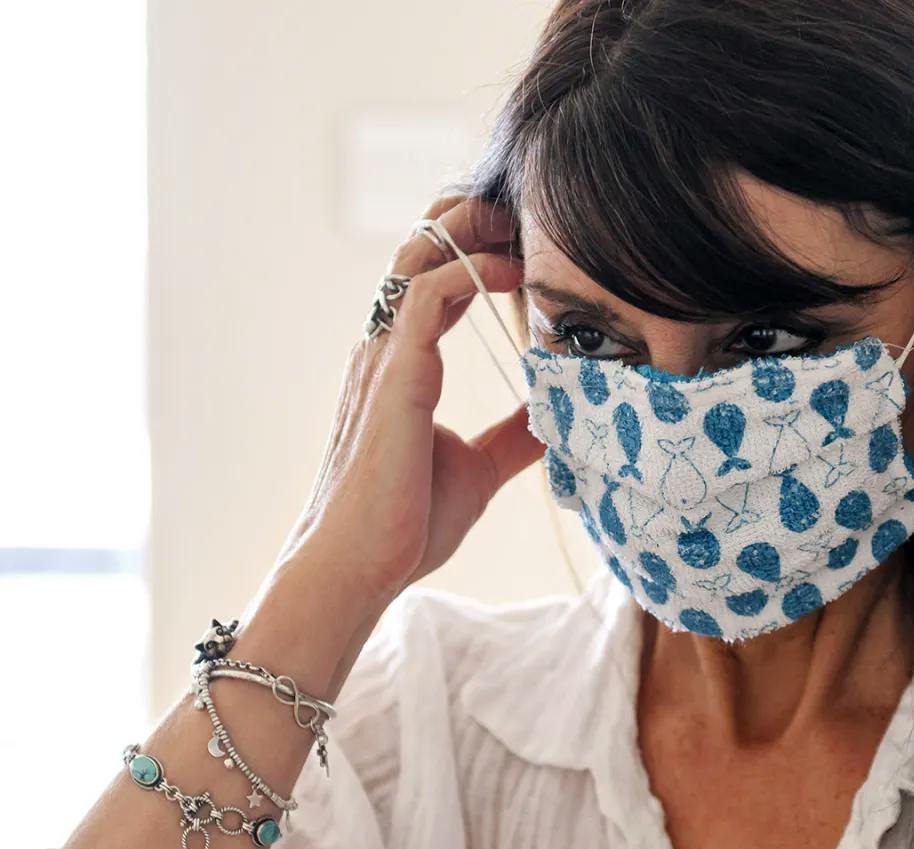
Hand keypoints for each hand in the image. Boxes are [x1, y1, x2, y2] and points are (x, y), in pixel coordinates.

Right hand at [280, 194, 543, 608]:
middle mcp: (385, 349)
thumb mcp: (478, 469)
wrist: (361, 566)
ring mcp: (384, 356)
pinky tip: (514, 277)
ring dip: (471, 229)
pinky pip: (427, 294)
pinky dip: (471, 271)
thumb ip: (512, 437)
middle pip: (418, 249)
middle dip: (470, 220)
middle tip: (525, 217)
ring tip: (522, 226)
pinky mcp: (394, 374)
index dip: (477, 252)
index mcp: (401, 364)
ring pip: (417, 256)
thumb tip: (553, 419)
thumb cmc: (405, 524)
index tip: (527, 246)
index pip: (433, 281)